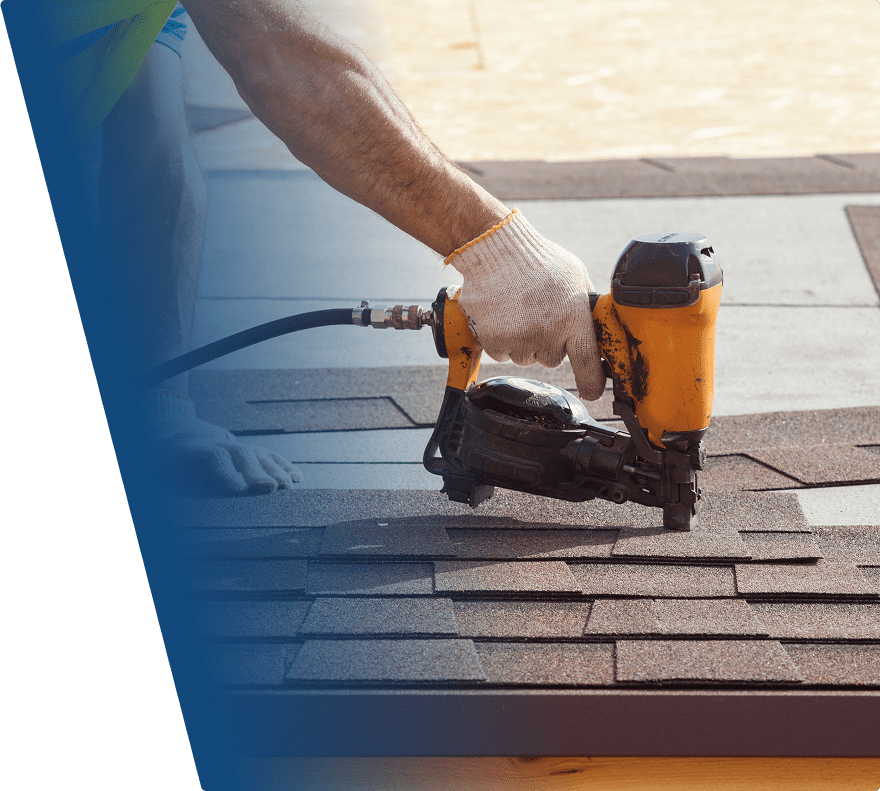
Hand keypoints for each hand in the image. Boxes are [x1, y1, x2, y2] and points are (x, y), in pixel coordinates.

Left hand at [146, 391, 299, 492]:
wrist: (173, 434)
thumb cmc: (164, 463)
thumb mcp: (157, 471)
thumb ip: (167, 488)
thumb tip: (164, 516)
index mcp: (190, 452)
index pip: (210, 458)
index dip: (225, 473)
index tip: (239, 490)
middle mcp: (217, 445)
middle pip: (241, 454)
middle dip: (256, 471)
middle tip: (271, 489)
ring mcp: (235, 445)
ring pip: (258, 454)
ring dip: (276, 470)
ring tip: (290, 487)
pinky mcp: (248, 449)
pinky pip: (269, 455)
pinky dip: (284, 466)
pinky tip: (298, 478)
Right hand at [445, 210, 605, 400]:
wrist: (495, 249)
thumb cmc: (537, 259)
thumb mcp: (575, 276)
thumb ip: (585, 305)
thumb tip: (595, 325)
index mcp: (574, 319)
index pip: (587, 363)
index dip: (592, 382)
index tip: (592, 391)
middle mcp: (547, 334)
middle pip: (552, 360)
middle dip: (548, 343)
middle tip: (539, 316)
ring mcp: (519, 340)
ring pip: (525, 357)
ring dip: (523, 342)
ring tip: (518, 311)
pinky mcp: (494, 341)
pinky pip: (502, 353)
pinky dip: (500, 340)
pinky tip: (502, 315)